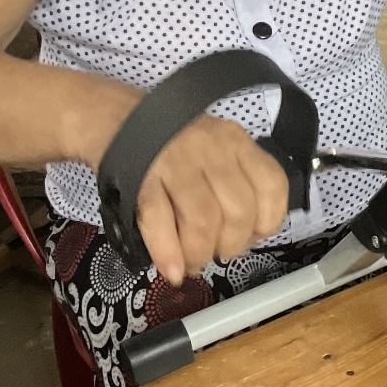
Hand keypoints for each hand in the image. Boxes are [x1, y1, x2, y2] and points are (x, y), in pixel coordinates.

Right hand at [132, 114, 290, 284]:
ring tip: (192, 263)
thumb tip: (248, 237)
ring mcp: (174, 160)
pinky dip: (168, 252)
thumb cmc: (170, 143)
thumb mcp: (214, 151)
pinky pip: (160, 220)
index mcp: (235, 141)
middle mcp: (210, 147)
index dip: (266, 221)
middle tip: (215, 253)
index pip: (272, 184)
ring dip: (199, 253)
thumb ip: (235, 185)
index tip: (251, 236)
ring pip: (203, 219)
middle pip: (239, 210)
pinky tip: (171, 269)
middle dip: (231, 245)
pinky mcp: (139, 175)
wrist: (113, 117)